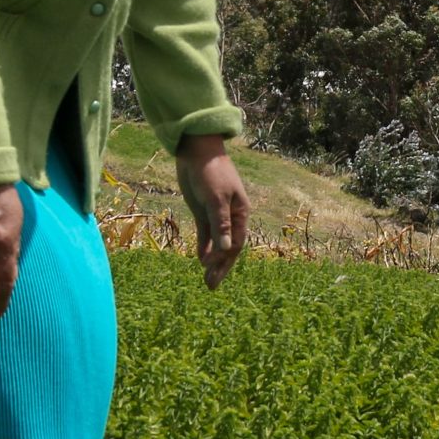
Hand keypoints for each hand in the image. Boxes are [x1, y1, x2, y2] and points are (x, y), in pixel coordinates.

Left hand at [176, 133, 250, 288]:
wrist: (197, 152)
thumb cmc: (211, 172)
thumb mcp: (216, 199)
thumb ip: (220, 224)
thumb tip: (226, 249)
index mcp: (240, 212)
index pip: (236, 242)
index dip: (225, 258)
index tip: (210, 269)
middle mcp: (231, 216)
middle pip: (228, 247)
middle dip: (221, 267)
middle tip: (210, 286)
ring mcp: (216, 214)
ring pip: (217, 243)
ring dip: (212, 261)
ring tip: (206, 279)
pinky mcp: (203, 211)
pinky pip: (205, 234)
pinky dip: (204, 247)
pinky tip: (199, 259)